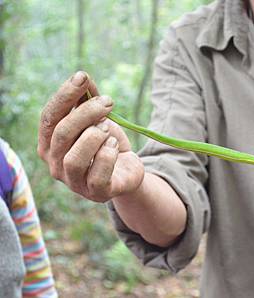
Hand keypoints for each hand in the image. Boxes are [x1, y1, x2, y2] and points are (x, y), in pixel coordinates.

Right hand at [38, 71, 143, 201]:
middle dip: (86, 112)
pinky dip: (107, 156)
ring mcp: (74, 181)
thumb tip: (84, 78)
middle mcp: (55, 163)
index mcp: (50, 143)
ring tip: (108, 129)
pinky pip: (97, 175)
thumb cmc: (106, 144)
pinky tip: (114, 146)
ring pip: (74, 158)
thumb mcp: (98, 119)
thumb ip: (88, 100)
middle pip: (62, 133)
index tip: (83, 77)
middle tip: (108, 102)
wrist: (127, 170)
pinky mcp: (95, 192)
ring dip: (95, 137)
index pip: (49, 117)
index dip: (64, 95)